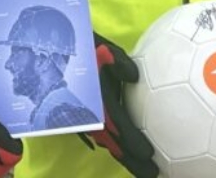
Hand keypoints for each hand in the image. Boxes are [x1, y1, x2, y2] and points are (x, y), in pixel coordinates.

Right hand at [80, 33, 158, 177]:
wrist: (63, 56)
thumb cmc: (90, 51)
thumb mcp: (105, 51)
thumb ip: (119, 63)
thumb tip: (134, 76)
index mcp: (100, 102)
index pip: (119, 126)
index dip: (133, 141)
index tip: (148, 154)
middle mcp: (94, 116)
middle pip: (115, 144)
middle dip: (132, 161)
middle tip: (153, 175)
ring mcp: (89, 120)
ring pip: (109, 145)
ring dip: (125, 158)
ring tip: (143, 171)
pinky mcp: (88, 119)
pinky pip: (103, 138)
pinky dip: (116, 148)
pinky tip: (126, 154)